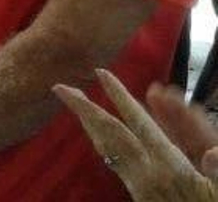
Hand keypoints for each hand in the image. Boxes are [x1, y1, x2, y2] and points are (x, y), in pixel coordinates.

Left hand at [54, 69, 217, 200]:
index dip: (120, 98)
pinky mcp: (139, 194)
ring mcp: (140, 186)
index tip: (102, 74)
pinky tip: (98, 134)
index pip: (138, 125)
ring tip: (74, 104)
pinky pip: (115, 161)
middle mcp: (148, 175)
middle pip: (110, 135)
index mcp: (171, 169)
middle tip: (61, 87)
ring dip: (89, 124)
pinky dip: (103, 141)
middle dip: (86, 109)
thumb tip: (212, 153)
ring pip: (107, 148)